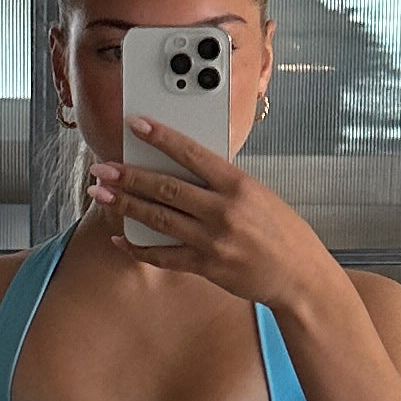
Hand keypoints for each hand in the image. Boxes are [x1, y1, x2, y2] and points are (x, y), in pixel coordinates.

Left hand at [89, 119, 335, 313]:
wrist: (300, 275)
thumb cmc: (282, 232)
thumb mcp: (259, 195)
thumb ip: (223, 184)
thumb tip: (183, 171)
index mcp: (238, 185)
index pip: (192, 153)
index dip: (161, 137)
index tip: (136, 124)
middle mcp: (223, 210)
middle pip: (165, 188)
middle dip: (128, 176)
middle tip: (103, 168)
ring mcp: (213, 240)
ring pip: (158, 218)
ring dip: (125, 205)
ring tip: (100, 195)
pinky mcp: (207, 266)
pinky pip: (164, 256)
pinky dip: (139, 248)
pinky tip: (120, 240)